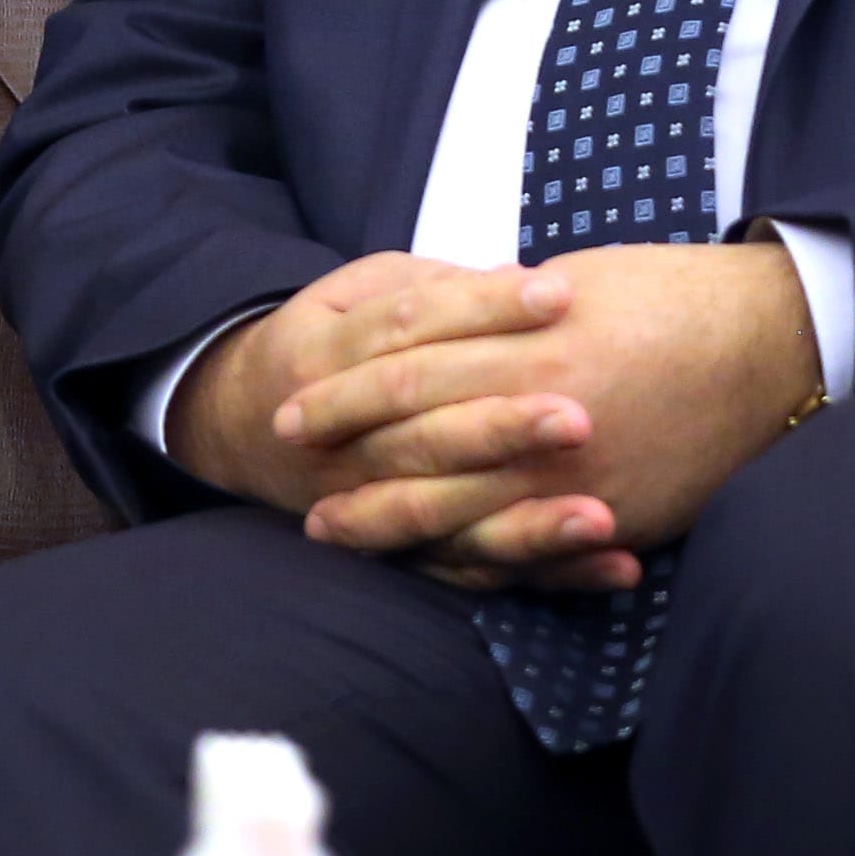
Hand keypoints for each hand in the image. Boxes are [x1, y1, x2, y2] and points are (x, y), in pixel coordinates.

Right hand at [163, 253, 621, 586]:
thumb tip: (512, 280)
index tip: (562, 293)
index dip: (483, 309)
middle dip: (502, 429)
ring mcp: (367, 505)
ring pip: (446, 518)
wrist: (237, 423)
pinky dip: (547, 574)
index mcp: (326, 355)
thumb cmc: (328, 342)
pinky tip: (617, 567)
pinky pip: (474, 572)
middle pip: (425, 433)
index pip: (409, 326)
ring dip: (529, 525)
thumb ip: (424, 287)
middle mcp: (340, 442)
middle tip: (581, 418)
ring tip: (603, 516)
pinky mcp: (405, 551)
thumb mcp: (353, 291)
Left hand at [293, 240, 820, 587]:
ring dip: (388, 523)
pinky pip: (527, 549)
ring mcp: (578, 472)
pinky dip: (471, 559)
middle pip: (418, 444)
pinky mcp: (617, 515)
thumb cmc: (667, 296)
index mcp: (527, 339)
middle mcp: (542, 410)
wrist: (770, 341)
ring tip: (332, 530)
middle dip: (348, 463)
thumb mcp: (570, 283)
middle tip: (291, 476)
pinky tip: (427, 566)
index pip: (406, 369)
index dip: (343, 392)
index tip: (294, 407)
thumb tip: (431, 326)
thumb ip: (494, 318)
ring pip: (459, 509)